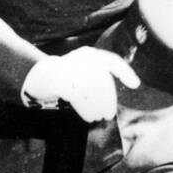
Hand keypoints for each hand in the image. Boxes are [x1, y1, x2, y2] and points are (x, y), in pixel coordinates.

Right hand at [22, 47, 139, 121]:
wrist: (37, 76)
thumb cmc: (67, 79)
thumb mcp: (84, 74)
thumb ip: (98, 80)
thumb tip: (117, 98)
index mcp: (90, 55)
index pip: (112, 61)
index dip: (125, 72)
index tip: (136, 85)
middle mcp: (81, 58)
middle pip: (102, 81)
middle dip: (108, 100)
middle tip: (109, 115)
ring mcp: (69, 68)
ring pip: (91, 90)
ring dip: (97, 107)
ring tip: (99, 118)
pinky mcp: (59, 80)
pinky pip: (78, 97)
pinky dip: (86, 109)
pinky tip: (90, 117)